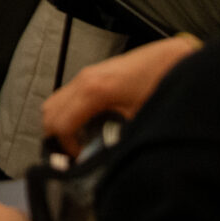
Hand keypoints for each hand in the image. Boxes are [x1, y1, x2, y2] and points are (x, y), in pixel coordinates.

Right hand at [39, 34, 199, 151]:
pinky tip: (87, 124)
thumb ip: (116, 140)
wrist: (170, 59)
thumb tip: (100, 160)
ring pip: (54, 103)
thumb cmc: (159, 85)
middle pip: (49, 113)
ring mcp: (85, 75)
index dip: (67, 147)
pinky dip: (68, 113)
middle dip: (57, 137)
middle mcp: (83, 80)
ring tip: (79, 140)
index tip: (81, 158)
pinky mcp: (91, 74)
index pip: (60, 124)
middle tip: (75, 153)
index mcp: (94, 91)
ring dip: (60, 124)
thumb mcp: (139, 119)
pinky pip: (66, 95)